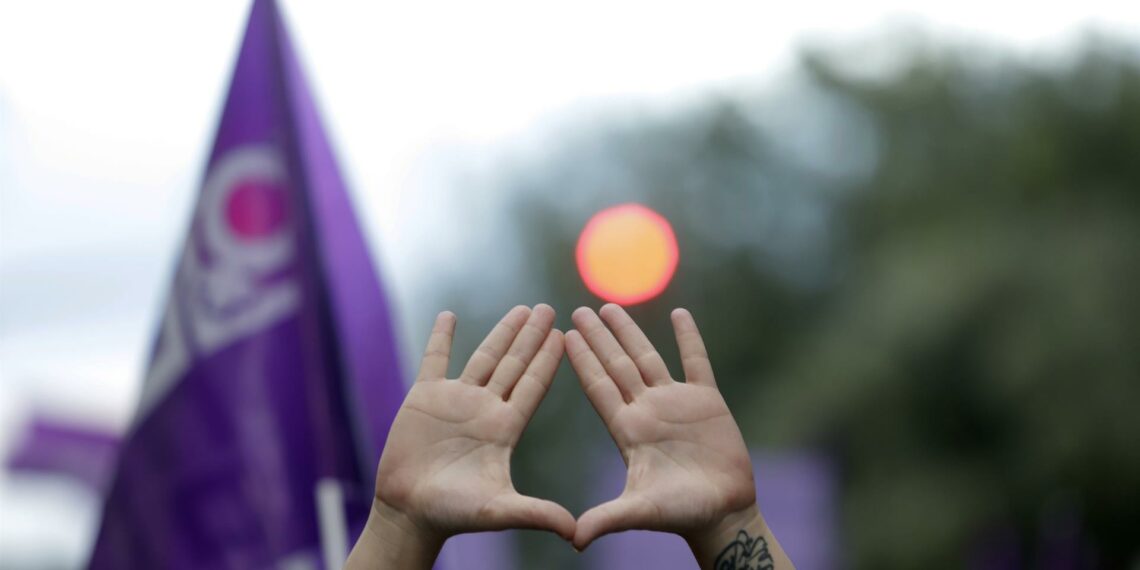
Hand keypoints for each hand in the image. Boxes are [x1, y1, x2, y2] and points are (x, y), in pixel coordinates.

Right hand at [347, 305, 574, 568]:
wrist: (409, 513)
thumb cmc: (453, 514)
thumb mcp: (499, 511)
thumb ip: (536, 514)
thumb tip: (576, 532)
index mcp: (505, 428)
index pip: (532, 386)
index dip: (548, 361)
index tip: (565, 335)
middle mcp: (485, 409)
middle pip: (513, 364)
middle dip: (531, 337)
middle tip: (549, 309)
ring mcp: (455, 400)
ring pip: (483, 357)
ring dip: (501, 332)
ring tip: (521, 309)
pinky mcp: (424, 398)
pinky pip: (434, 359)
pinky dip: (441, 337)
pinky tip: (449, 315)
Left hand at [565, 305, 757, 551]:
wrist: (723, 513)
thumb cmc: (681, 514)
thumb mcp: (640, 511)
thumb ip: (608, 519)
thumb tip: (574, 539)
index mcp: (627, 430)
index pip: (599, 387)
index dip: (582, 361)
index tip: (563, 336)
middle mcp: (646, 410)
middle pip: (617, 365)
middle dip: (598, 338)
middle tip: (578, 310)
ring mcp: (675, 402)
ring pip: (648, 357)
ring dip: (630, 332)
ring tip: (611, 306)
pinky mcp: (707, 400)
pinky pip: (696, 361)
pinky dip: (689, 338)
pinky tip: (680, 313)